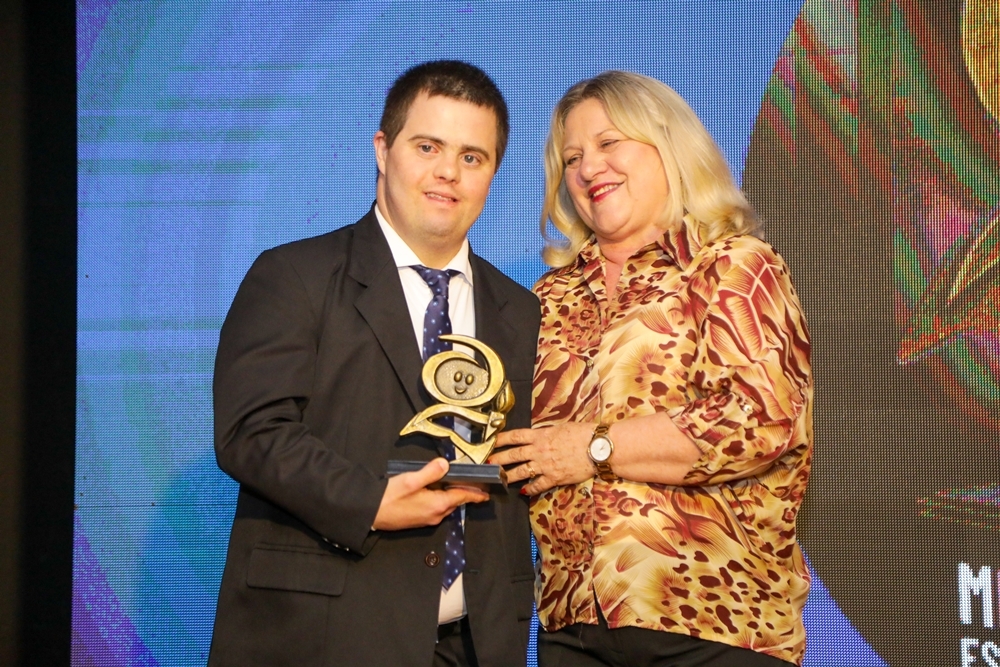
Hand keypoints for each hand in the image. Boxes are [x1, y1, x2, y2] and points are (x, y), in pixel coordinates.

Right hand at [373, 458, 488, 530]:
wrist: (370, 513)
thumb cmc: (388, 498)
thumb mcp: (411, 480)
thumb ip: (430, 472)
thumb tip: (445, 464)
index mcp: (437, 505)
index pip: (462, 497)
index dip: (475, 494)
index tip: (486, 494)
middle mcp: (435, 515)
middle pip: (456, 502)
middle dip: (464, 494)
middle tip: (472, 485)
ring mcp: (427, 519)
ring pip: (446, 506)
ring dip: (452, 497)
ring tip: (455, 485)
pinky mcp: (419, 520)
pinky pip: (437, 509)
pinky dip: (441, 500)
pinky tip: (435, 492)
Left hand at [490, 423, 594, 494]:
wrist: (597, 448)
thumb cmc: (583, 434)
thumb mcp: (561, 427)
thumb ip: (547, 433)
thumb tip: (540, 435)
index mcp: (541, 435)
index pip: (515, 437)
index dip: (501, 439)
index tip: (492, 442)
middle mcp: (539, 450)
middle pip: (513, 455)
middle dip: (498, 459)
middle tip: (487, 463)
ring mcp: (545, 465)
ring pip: (521, 471)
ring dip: (509, 475)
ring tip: (499, 478)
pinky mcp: (555, 478)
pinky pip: (538, 485)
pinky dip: (530, 489)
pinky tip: (524, 491)